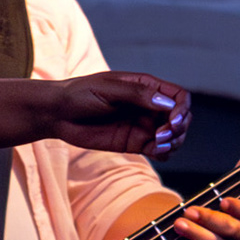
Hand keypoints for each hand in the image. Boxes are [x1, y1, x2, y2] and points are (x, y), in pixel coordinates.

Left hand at [47, 73, 188, 158]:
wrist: (58, 114)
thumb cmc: (79, 94)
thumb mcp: (107, 90)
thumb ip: (136, 95)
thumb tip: (165, 103)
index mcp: (145, 87)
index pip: (178, 96)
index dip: (182, 109)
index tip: (172, 120)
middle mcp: (148, 106)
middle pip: (181, 117)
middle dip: (178, 128)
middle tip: (162, 135)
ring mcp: (143, 125)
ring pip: (174, 136)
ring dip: (173, 142)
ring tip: (157, 144)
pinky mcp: (135, 143)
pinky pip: (159, 150)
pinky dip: (164, 153)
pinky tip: (155, 152)